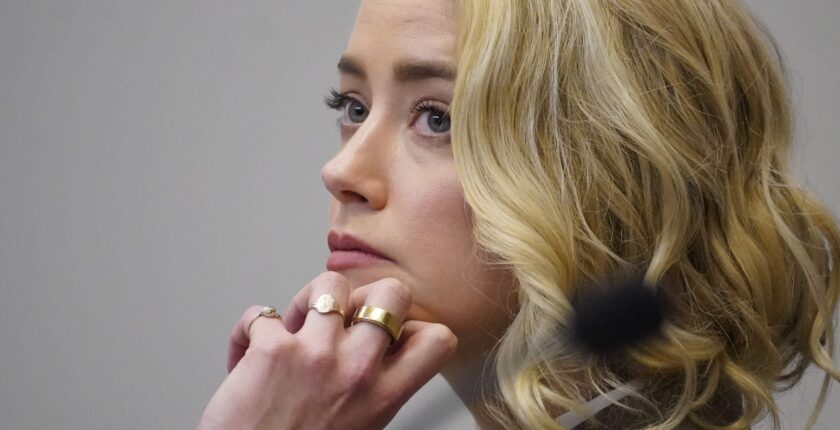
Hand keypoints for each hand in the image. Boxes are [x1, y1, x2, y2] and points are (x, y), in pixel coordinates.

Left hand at [196, 271, 457, 429]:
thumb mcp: (361, 428)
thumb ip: (375, 392)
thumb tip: (378, 358)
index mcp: (384, 395)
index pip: (437, 339)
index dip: (415, 325)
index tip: (394, 330)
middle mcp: (356, 369)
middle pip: (391, 292)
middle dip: (369, 295)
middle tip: (346, 316)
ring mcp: (315, 352)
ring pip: (329, 283)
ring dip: (309, 299)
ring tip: (297, 322)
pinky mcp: (271, 348)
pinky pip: (262, 313)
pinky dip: (251, 327)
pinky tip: (249, 347)